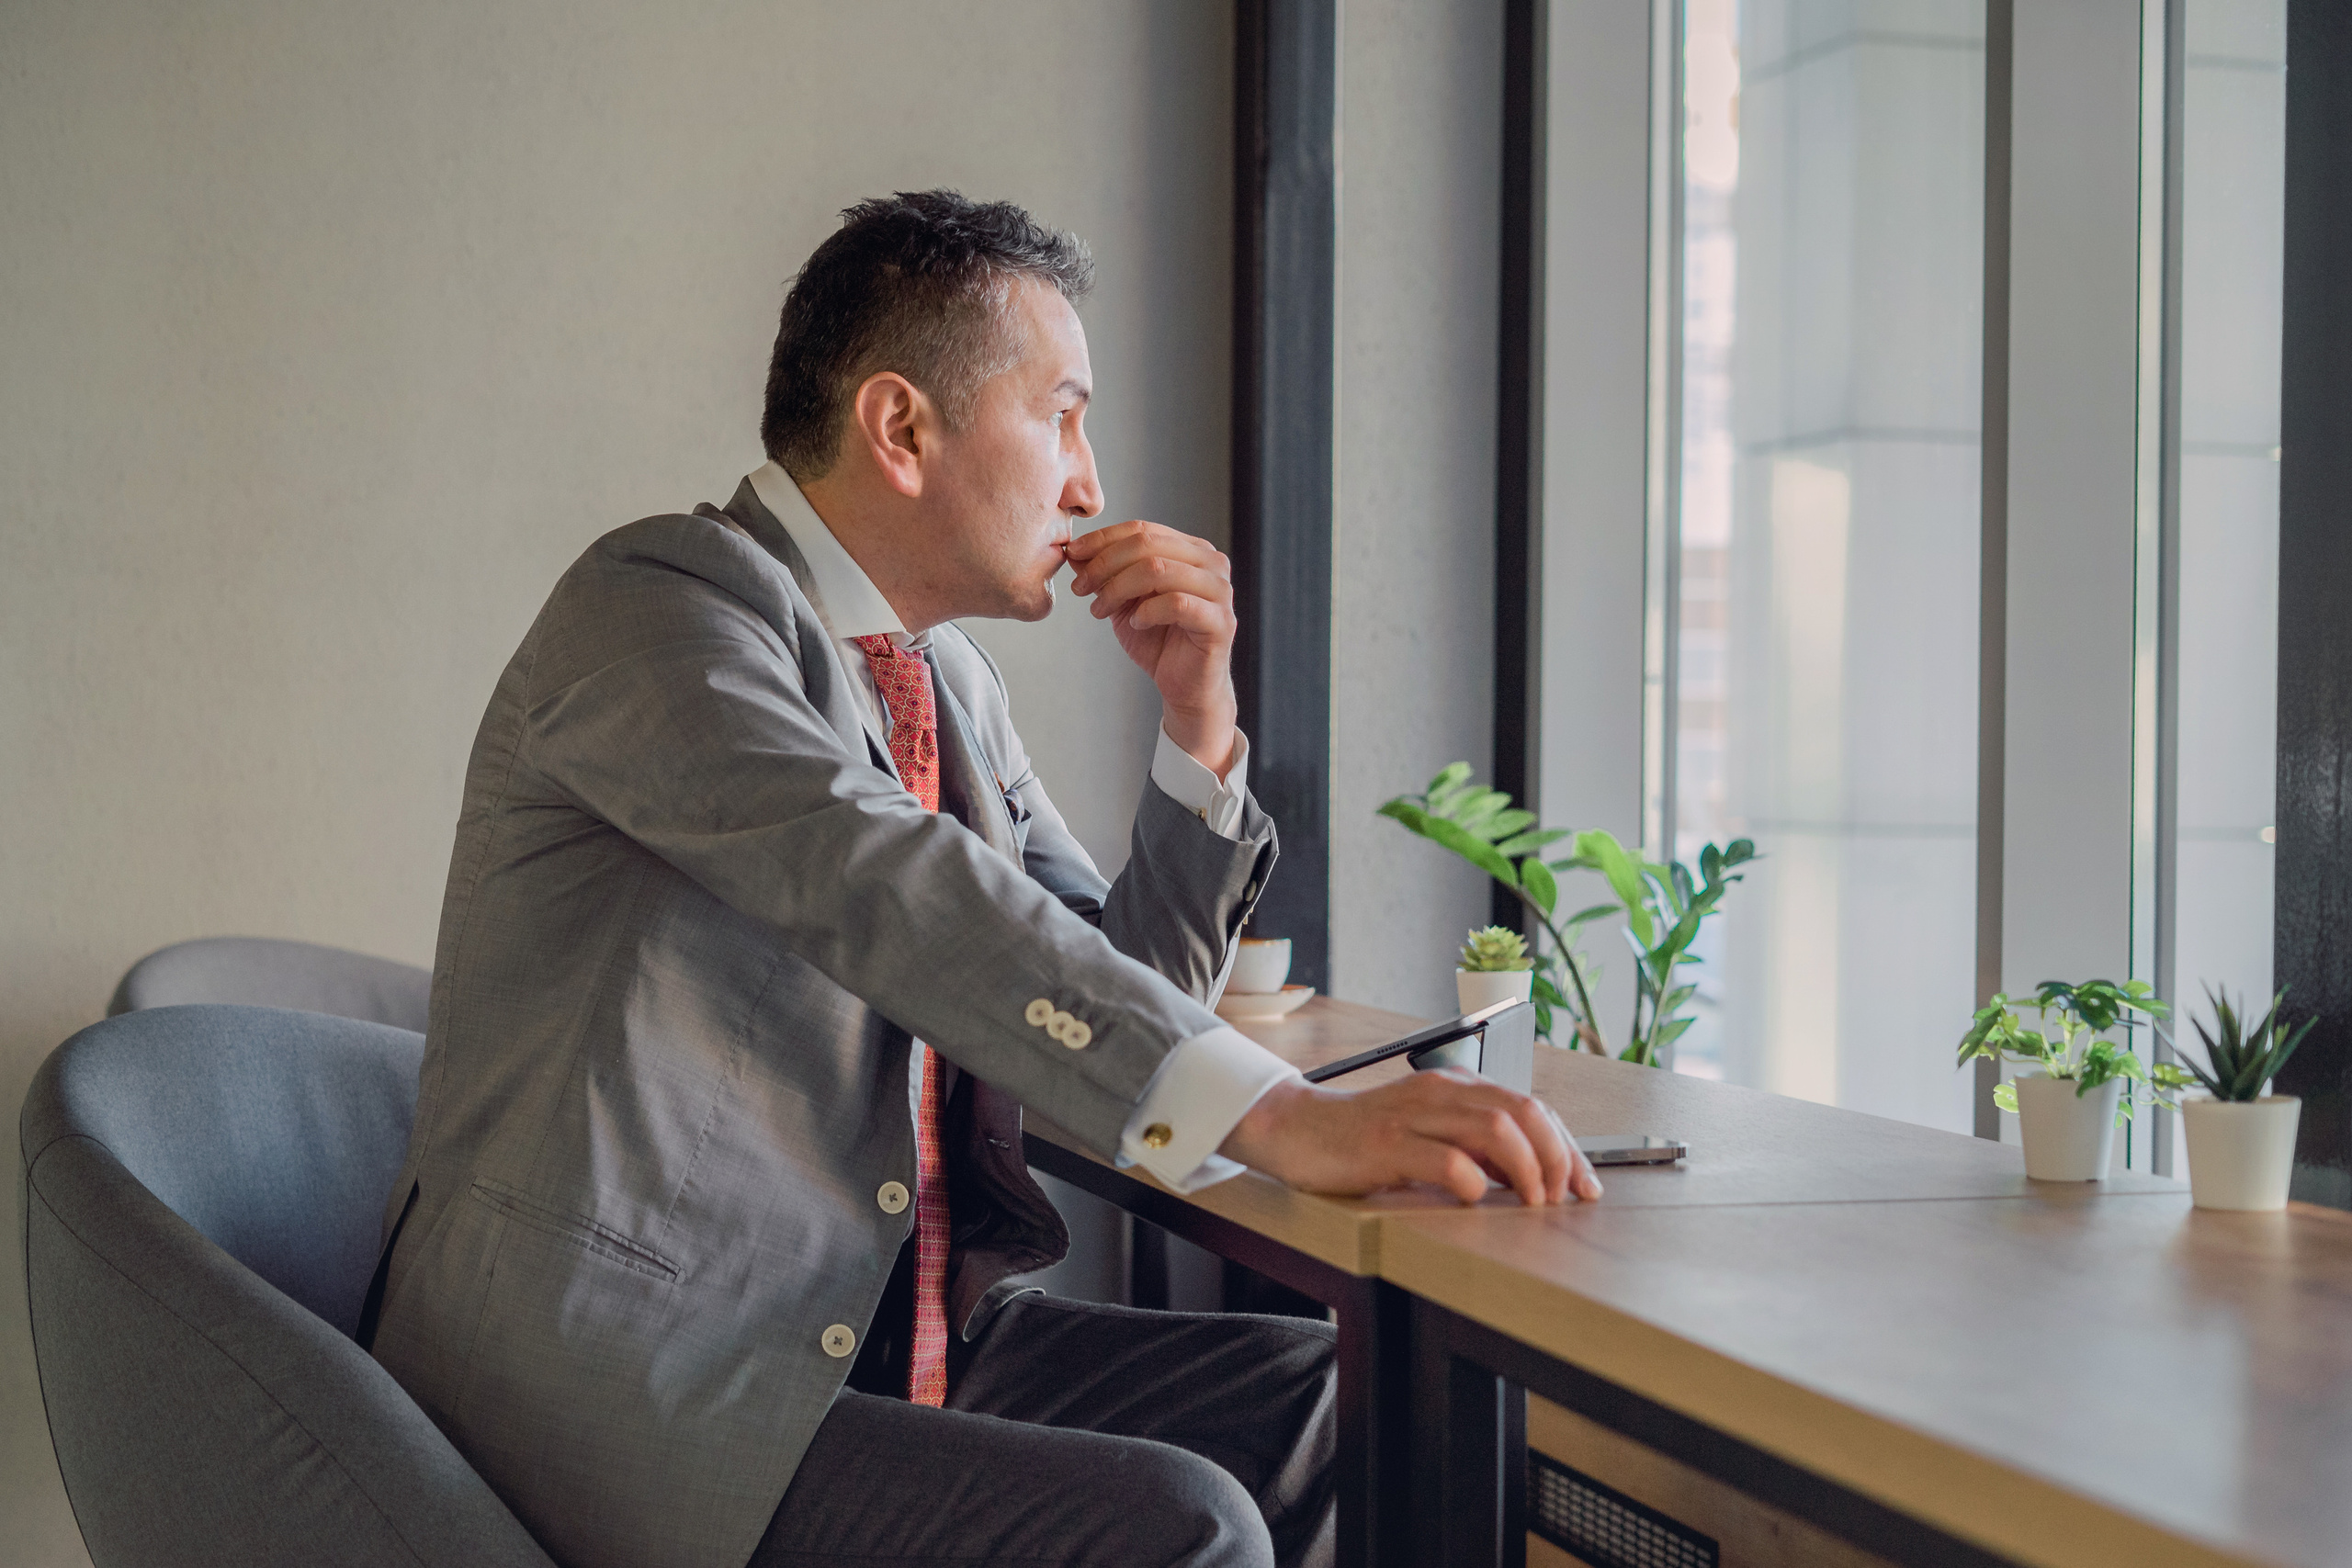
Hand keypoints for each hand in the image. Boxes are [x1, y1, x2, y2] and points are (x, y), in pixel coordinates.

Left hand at [1065, 520, 1236, 775]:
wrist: (1183, 686)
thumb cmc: (1158, 640)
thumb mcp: (1122, 600)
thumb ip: (1104, 573)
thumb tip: (1073, 550)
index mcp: (1191, 549)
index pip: (1142, 529)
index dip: (1102, 539)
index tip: (1072, 554)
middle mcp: (1211, 563)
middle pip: (1147, 545)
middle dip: (1105, 564)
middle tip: (1081, 588)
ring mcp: (1220, 591)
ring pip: (1158, 570)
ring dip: (1118, 589)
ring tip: (1100, 610)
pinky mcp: (1220, 621)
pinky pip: (1177, 604)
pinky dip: (1147, 612)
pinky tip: (1136, 623)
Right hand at [1217, 1070, 1602, 1206]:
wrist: (1298, 1130)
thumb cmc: (1365, 1141)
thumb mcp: (1428, 1136)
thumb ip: (1472, 1147)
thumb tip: (1529, 1177)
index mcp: (1455, 1086)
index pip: (1531, 1107)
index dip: (1567, 1146)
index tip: (1585, 1186)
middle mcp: (1439, 1091)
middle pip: (1522, 1112)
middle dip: (1557, 1157)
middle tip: (1564, 1198)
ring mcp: (1412, 1115)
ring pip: (1494, 1130)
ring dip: (1526, 1170)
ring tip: (1532, 1202)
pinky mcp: (1385, 1143)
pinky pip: (1444, 1158)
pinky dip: (1472, 1181)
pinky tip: (1475, 1198)